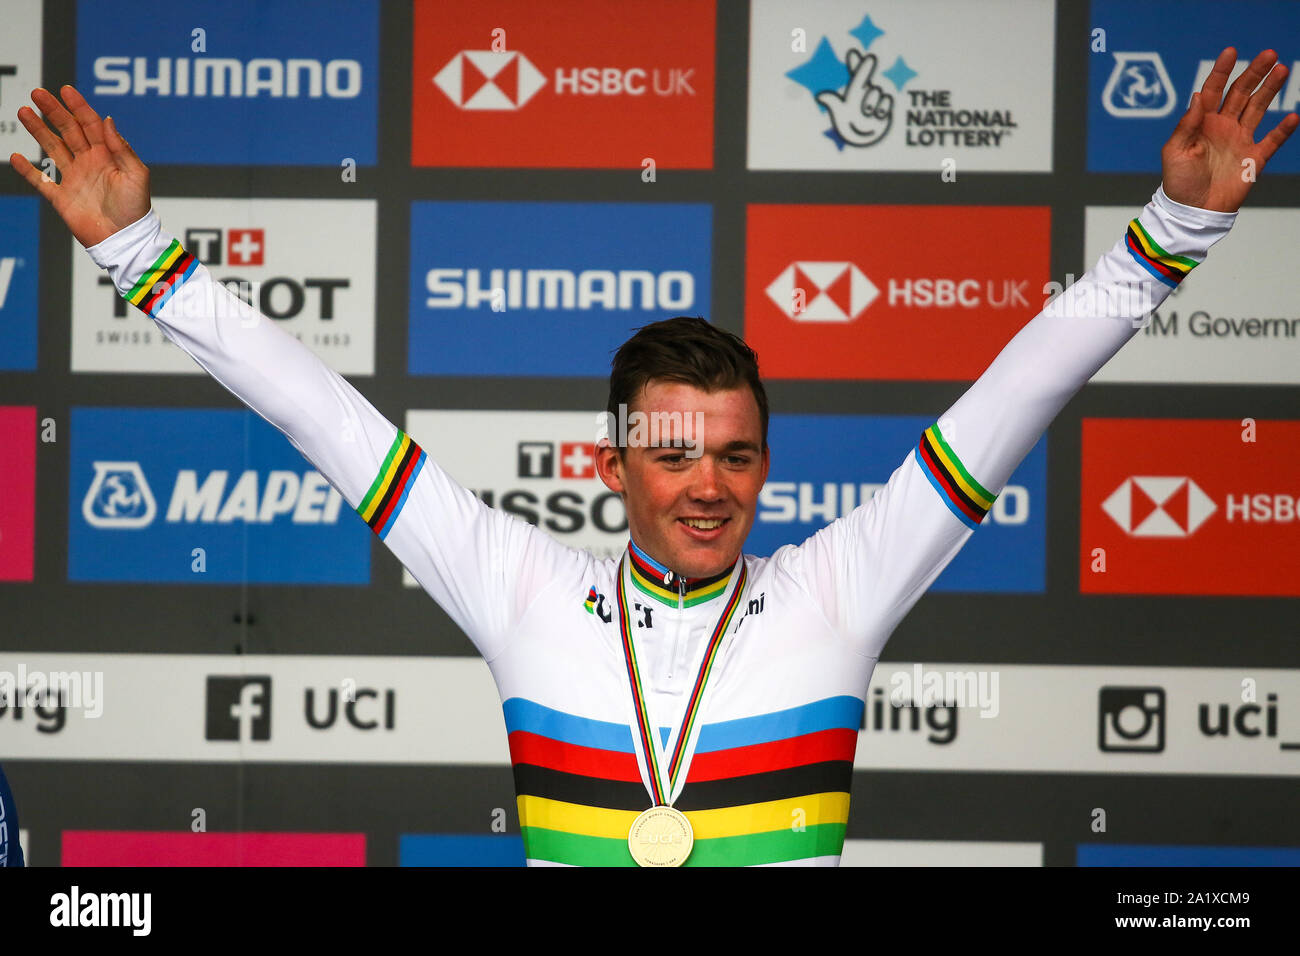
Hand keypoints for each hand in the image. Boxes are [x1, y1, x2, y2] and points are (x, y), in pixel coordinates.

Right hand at [9, 85, 150, 246]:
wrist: (125, 240)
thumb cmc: (136, 210)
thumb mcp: (136, 175)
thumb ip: (121, 148)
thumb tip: (107, 119)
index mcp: (108, 156)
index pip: (91, 125)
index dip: (78, 107)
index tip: (65, 90)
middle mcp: (90, 163)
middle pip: (68, 131)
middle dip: (53, 111)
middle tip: (37, 93)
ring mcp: (74, 179)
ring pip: (52, 148)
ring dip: (38, 130)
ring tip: (24, 112)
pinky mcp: (62, 198)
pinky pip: (41, 181)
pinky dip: (28, 170)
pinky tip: (15, 157)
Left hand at [815, 51, 893, 146]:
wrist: (866, 141)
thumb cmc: (851, 128)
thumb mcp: (841, 115)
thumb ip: (834, 103)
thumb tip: (820, 96)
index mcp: (853, 92)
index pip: (855, 74)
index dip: (855, 62)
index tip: (853, 51)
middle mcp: (865, 92)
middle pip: (866, 77)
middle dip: (866, 68)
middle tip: (869, 58)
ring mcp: (877, 98)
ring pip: (877, 92)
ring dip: (871, 103)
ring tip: (867, 113)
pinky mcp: (886, 105)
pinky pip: (887, 100)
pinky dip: (882, 109)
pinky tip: (878, 116)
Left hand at [1161, 48, 1298, 211]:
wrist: (1192, 212)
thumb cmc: (1178, 183)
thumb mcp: (1175, 152)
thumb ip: (1187, 124)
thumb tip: (1197, 96)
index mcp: (1201, 124)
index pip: (1212, 91)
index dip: (1221, 71)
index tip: (1231, 52)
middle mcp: (1223, 127)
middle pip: (1241, 94)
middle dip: (1254, 73)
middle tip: (1269, 54)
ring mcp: (1240, 141)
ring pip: (1258, 109)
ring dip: (1270, 90)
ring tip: (1282, 70)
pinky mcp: (1253, 159)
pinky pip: (1272, 141)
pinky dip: (1283, 130)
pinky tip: (1293, 117)